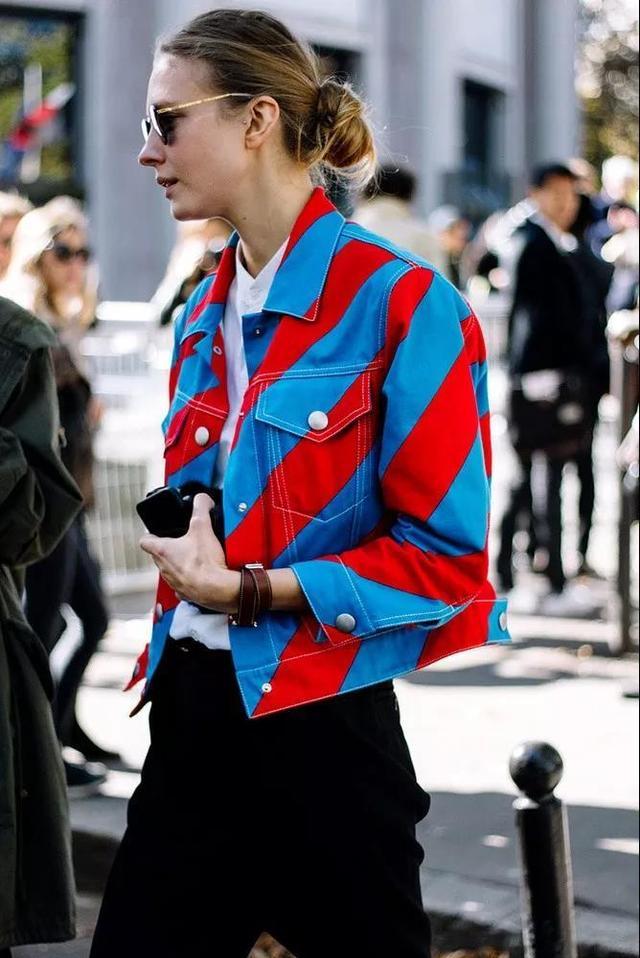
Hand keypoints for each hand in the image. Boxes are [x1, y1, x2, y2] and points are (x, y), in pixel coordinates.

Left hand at [140, 493, 239, 611]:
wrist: (217, 588)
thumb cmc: (205, 563)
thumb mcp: (203, 526)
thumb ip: (201, 507)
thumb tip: (202, 499)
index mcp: (162, 550)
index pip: (145, 541)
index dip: (150, 534)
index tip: (157, 532)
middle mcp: (163, 568)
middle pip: (158, 555)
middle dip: (168, 547)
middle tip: (183, 541)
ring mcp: (172, 582)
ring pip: (170, 569)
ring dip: (179, 563)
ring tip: (195, 556)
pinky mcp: (184, 592)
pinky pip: (182, 584)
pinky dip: (189, 578)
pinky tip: (201, 572)